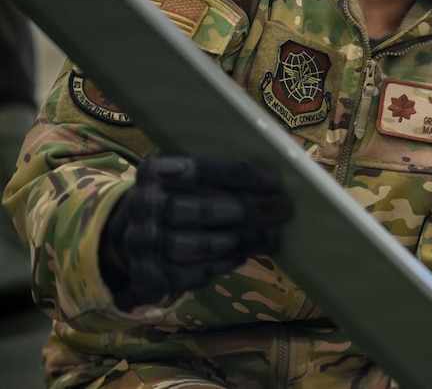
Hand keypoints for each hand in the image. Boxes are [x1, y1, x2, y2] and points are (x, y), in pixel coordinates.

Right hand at [100, 153, 290, 307]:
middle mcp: (142, 206)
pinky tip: (244, 254)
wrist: (134, 235)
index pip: (201, 170)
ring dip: (240, 241)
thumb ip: (219, 174)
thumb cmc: (177, 197)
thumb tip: (270, 180)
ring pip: (197, 245)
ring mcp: (142, 243)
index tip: (274, 180)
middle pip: (200, 210)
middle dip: (247, 210)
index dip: (242, 176)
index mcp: (155, 172)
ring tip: (270, 235)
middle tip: (282, 209)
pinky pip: (192, 274)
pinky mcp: (149, 275)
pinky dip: (222, 264)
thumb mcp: (187, 177)